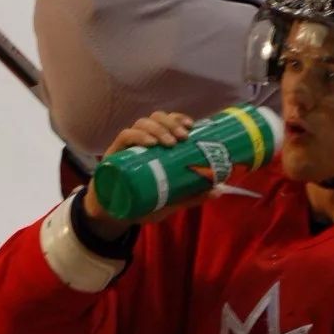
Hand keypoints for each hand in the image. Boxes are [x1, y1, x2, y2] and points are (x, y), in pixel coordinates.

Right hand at [82, 111, 210, 238]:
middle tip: (182, 137)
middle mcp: (141, 140)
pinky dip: (138, 135)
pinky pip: (125, 136)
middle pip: (155, 118)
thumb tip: (219, 191)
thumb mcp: (169, 201)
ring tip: (168, 142)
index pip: (166, 122)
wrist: (113, 214)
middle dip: (170, 123)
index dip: (178, 118)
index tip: (191, 125)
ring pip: (141, 123)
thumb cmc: (142, 202)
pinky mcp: (114, 153)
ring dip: (157, 128)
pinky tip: (149, 142)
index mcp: (155, 146)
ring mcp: (127, 146)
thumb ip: (190, 195)